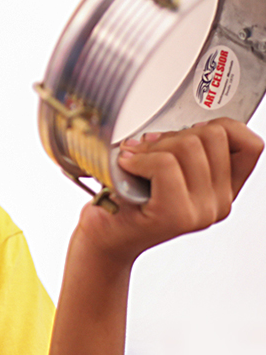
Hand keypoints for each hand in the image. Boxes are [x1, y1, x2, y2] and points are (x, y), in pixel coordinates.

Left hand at [75, 118, 262, 265]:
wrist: (104, 236)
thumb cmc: (126, 197)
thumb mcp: (161, 165)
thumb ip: (183, 147)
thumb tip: (187, 119)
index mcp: (222, 188)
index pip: (249, 143)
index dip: (221, 126)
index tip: (186, 132)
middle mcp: (219, 202)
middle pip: (212, 135)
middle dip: (173, 134)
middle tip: (147, 149)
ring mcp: (201, 211)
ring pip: (187, 146)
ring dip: (151, 146)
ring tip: (133, 160)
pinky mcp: (176, 214)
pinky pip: (164, 163)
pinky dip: (138, 158)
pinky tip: (126, 167)